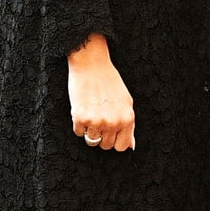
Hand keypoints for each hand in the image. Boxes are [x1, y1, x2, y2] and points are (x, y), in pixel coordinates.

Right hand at [68, 34, 134, 151]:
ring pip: (91, 141)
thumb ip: (129, 125)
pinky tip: (82, 108)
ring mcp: (97, 121)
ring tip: (91, 113)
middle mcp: (114, 123)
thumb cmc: (109, 81)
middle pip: (106, 146)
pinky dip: (79, 124)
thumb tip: (131, 146)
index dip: (115, 140)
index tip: (110, 132)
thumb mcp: (126, 102)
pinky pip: (79, 132)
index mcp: (127, 119)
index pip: (122, 146)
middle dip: (102, 135)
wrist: (91, 64)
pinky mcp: (80, 118)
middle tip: (99, 118)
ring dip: (90, 130)